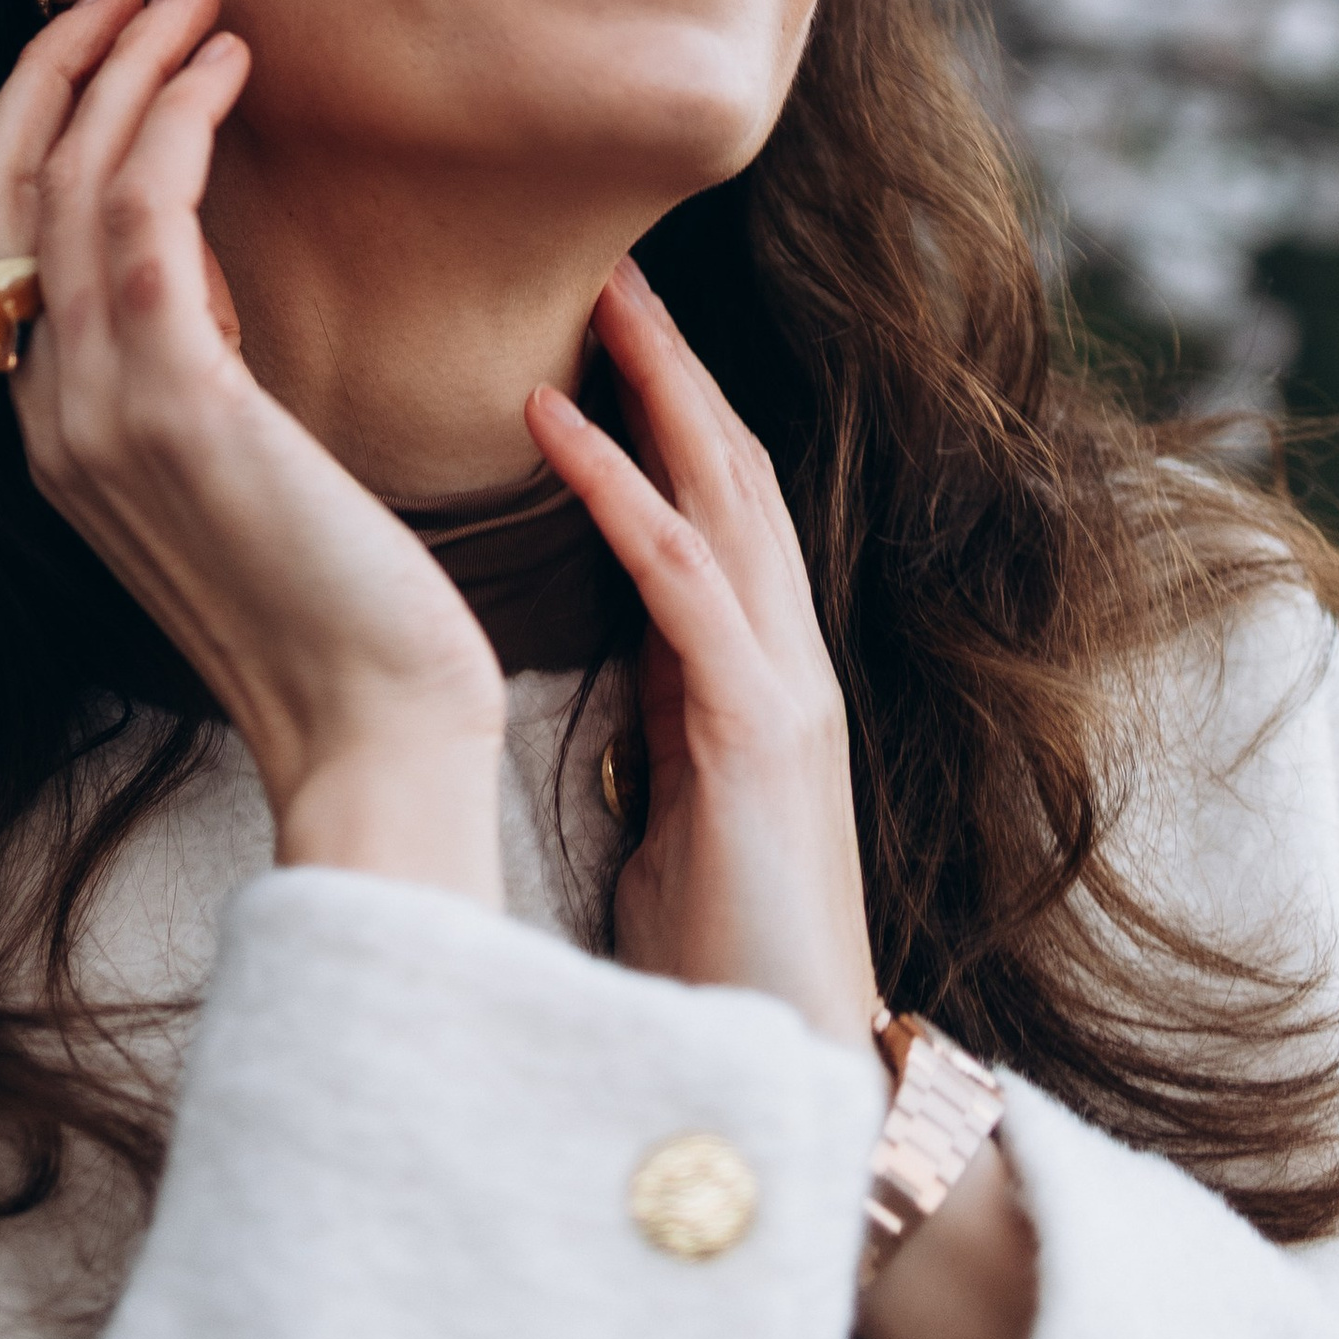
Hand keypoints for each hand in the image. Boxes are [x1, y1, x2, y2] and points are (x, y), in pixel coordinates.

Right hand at [0, 0, 506, 900]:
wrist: (372, 724)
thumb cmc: (337, 604)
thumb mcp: (237, 467)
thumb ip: (189, 370)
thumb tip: (196, 263)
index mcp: (53, 433)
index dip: (36, 115)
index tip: (111, 35)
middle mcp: (48, 417)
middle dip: (59, 63)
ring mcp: (96, 411)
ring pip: (65, 181)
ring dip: (126, 64)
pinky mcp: (174, 403)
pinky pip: (142, 216)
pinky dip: (177, 119)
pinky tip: (232, 67)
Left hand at [529, 257, 880, 1047]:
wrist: (788, 1079)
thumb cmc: (715, 958)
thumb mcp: (671, 803)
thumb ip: (654, 716)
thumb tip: (598, 657)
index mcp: (755, 674)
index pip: (715, 505)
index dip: (668, 408)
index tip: (604, 325)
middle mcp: (785, 658)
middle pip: (733, 467)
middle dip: (673, 359)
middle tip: (609, 259)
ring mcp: (782, 687)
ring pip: (722, 495)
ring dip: (656, 387)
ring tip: (595, 296)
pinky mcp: (754, 732)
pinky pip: (677, 577)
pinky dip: (615, 489)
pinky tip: (550, 425)